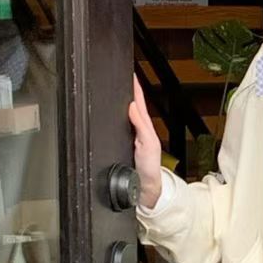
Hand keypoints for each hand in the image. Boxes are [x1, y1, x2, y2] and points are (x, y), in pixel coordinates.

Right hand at [129, 74, 162, 207]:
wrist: (145, 189)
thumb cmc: (149, 169)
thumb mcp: (147, 145)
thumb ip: (141, 126)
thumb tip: (132, 107)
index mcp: (144, 126)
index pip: (139, 102)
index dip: (135, 87)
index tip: (131, 73)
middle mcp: (138, 129)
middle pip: (132, 105)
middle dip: (128, 89)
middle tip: (123, 74)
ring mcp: (132, 137)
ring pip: (126, 114)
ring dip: (123, 101)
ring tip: (118, 87)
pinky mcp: (125, 145)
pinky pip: (120, 125)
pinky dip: (119, 116)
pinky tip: (113, 113)